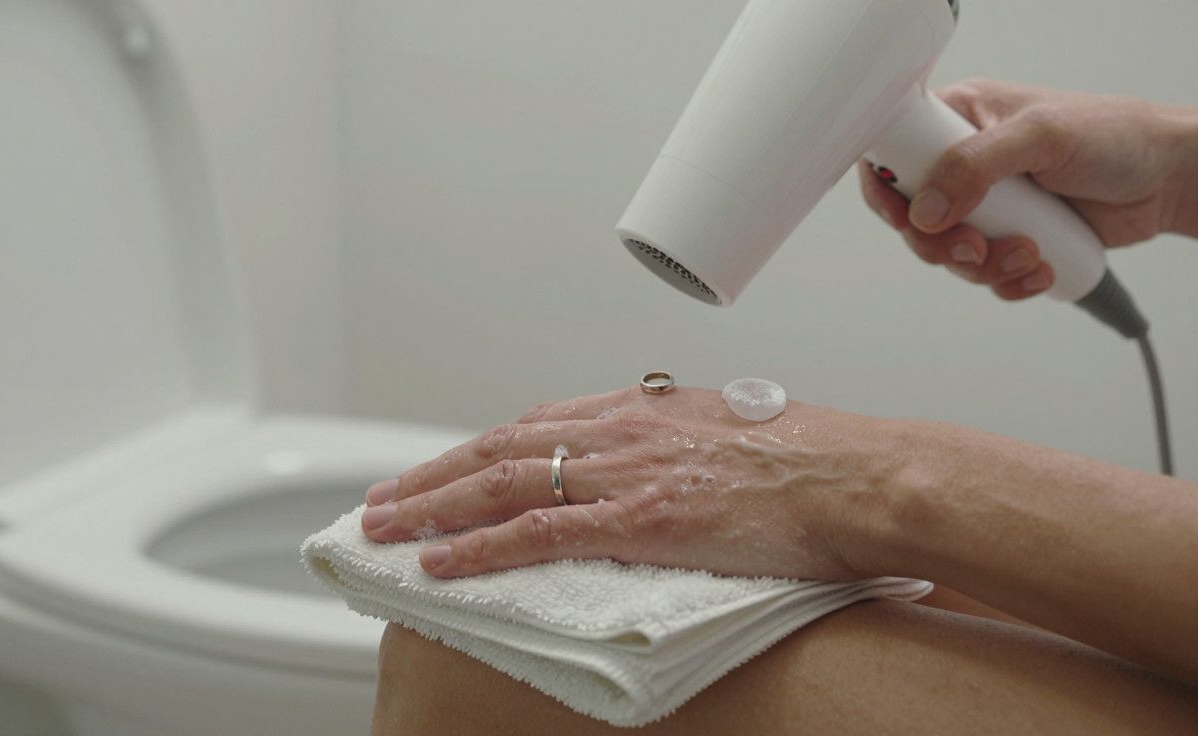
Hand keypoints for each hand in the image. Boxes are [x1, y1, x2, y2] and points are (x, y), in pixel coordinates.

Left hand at [360, 385, 908, 580]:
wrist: (856, 476)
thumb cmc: (807, 458)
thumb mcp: (726, 428)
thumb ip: (672, 438)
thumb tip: (651, 458)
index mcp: (638, 409)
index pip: (532, 426)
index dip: (474, 451)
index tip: (439, 469)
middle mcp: (619, 430)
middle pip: (498, 447)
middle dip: (431, 476)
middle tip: (381, 500)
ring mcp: (625, 473)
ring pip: (501, 484)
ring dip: (432, 507)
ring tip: (384, 528)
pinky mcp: (639, 518)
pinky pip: (537, 532)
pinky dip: (480, 547)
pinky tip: (440, 562)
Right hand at [860, 78, 1197, 300]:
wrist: (1164, 179)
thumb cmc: (1113, 136)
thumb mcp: (1040, 136)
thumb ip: (974, 164)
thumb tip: (926, 209)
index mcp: (960, 119)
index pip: (893, 152)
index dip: (886, 191)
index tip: (903, 218)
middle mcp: (964, 163)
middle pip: (914, 217)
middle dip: (942, 243)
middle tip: (974, 247)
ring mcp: (985, 204)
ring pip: (948, 253)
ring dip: (984, 266)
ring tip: (1027, 253)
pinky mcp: (1008, 238)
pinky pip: (984, 274)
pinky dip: (1008, 281)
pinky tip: (1039, 267)